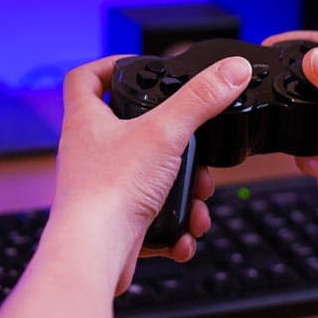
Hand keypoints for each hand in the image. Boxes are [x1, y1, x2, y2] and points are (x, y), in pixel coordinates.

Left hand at [46, 53, 252, 294]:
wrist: (93, 253)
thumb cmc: (109, 191)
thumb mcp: (165, 132)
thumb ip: (201, 99)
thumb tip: (231, 70)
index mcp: (86, 120)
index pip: (86, 77)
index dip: (109, 65)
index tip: (138, 67)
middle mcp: (88, 151)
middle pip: (128, 128)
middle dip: (171, 138)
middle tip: (193, 145)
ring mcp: (99, 186)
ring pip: (148, 175)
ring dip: (181, 186)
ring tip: (199, 195)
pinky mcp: (113, 219)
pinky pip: (149, 215)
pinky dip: (173, 222)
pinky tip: (186, 230)